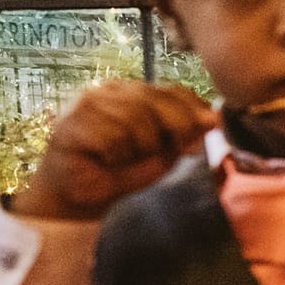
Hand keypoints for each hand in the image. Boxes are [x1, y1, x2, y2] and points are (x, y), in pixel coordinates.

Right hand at [12, 81, 216, 219]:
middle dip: (171, 130)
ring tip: (124, 158)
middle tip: (160, 152)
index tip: (206, 130)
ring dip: (138, 148)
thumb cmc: (124, 169)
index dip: (193, 111)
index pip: (173, 90)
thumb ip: (186, 133)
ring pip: (133, 120)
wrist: (84, 195)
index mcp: (134, 91)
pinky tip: (105, 161)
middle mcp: (109, 89)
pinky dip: (116, 157)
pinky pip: (111, 138)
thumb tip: (214, 119)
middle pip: (155, 101)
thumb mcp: (165, 150)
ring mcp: (86, 103)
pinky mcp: (71, 124)